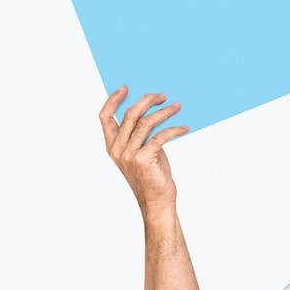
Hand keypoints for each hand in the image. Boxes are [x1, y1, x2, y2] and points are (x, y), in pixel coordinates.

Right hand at [100, 86, 188, 213]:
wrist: (156, 201)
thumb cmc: (151, 175)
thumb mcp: (140, 151)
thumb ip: (139, 134)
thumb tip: (150, 110)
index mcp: (112, 146)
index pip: (105, 116)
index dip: (113, 99)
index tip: (125, 87)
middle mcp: (118, 149)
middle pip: (130, 114)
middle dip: (146, 101)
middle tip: (162, 95)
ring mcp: (130, 154)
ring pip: (146, 123)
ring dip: (164, 112)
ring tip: (177, 107)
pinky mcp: (145, 159)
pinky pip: (161, 136)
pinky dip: (175, 130)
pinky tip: (184, 128)